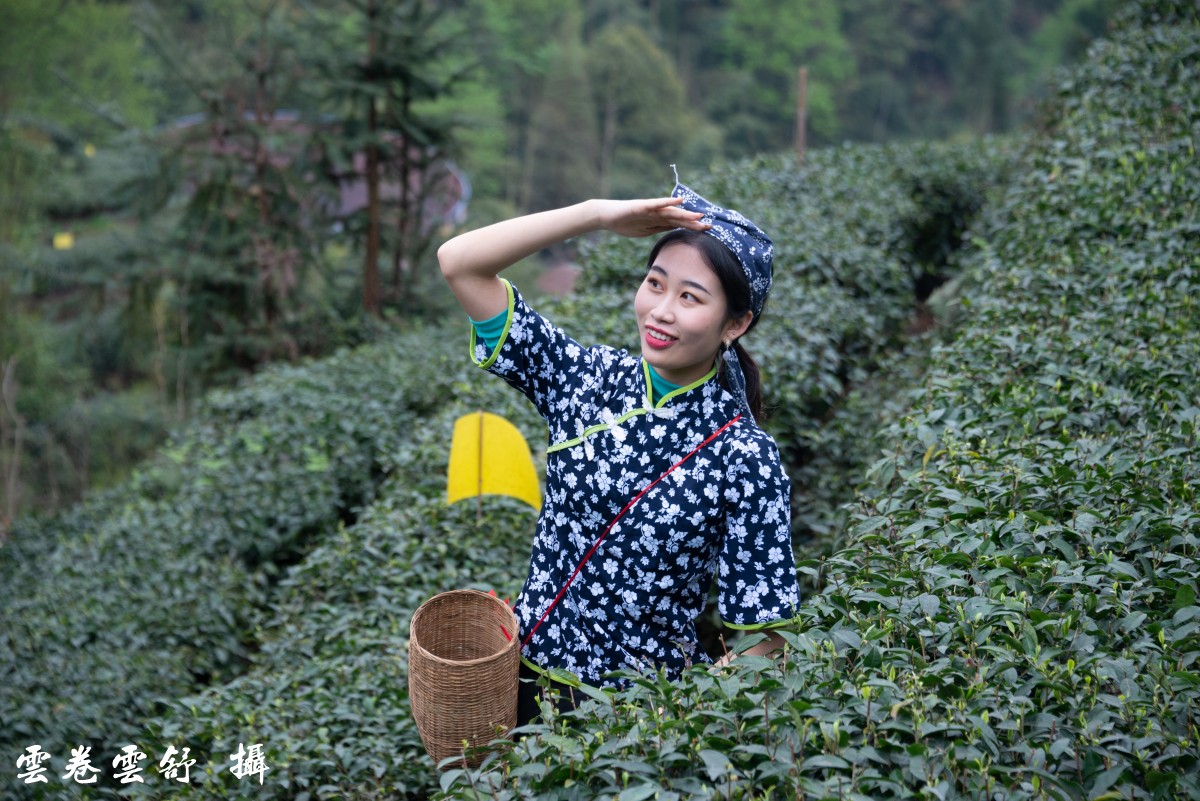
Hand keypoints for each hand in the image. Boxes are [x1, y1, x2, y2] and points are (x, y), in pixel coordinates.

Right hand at [593, 197, 710, 238]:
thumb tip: (674, 230)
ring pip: (671, 212)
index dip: (693, 227)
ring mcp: (651, 209)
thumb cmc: (624, 223)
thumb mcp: (645, 231)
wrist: (607, 216)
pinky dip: (668, 202)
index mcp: (659, 221)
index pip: (679, 224)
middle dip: (694, 222)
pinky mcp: (642, 206)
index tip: (707, 231)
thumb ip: (659, 229)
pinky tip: (679, 201)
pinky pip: (657, 204)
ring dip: (685, 213)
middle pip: (679, 218)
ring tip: (699, 215)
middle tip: (710, 226)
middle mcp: (658, 213)